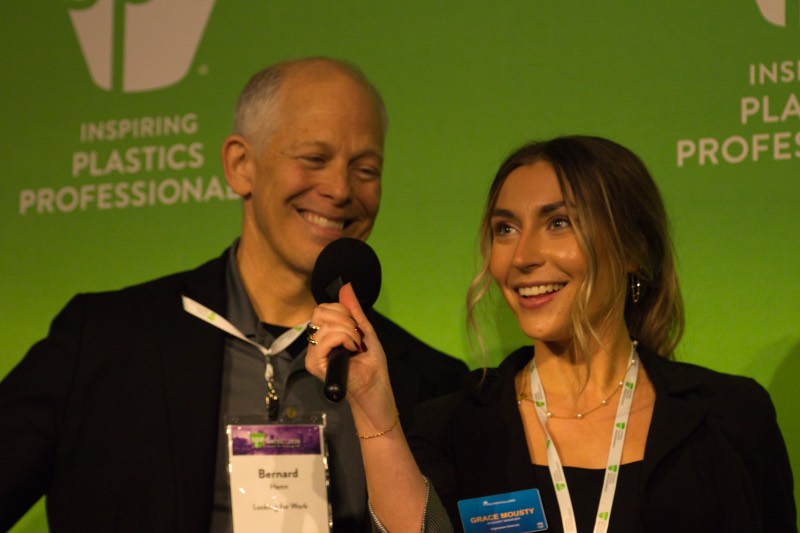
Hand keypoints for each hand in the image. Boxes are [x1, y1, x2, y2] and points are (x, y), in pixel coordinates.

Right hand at [305, 283, 390, 402]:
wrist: (375, 386)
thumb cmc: (371, 363)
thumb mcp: (364, 330)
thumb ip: (353, 310)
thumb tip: (345, 286)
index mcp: (325, 334)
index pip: (323, 309)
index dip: (342, 311)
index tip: (355, 326)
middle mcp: (315, 342)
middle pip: (319, 312)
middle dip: (344, 320)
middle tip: (355, 336)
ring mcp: (312, 353)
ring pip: (325, 325)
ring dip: (348, 332)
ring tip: (355, 346)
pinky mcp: (313, 363)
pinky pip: (325, 339)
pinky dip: (343, 339)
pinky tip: (351, 350)